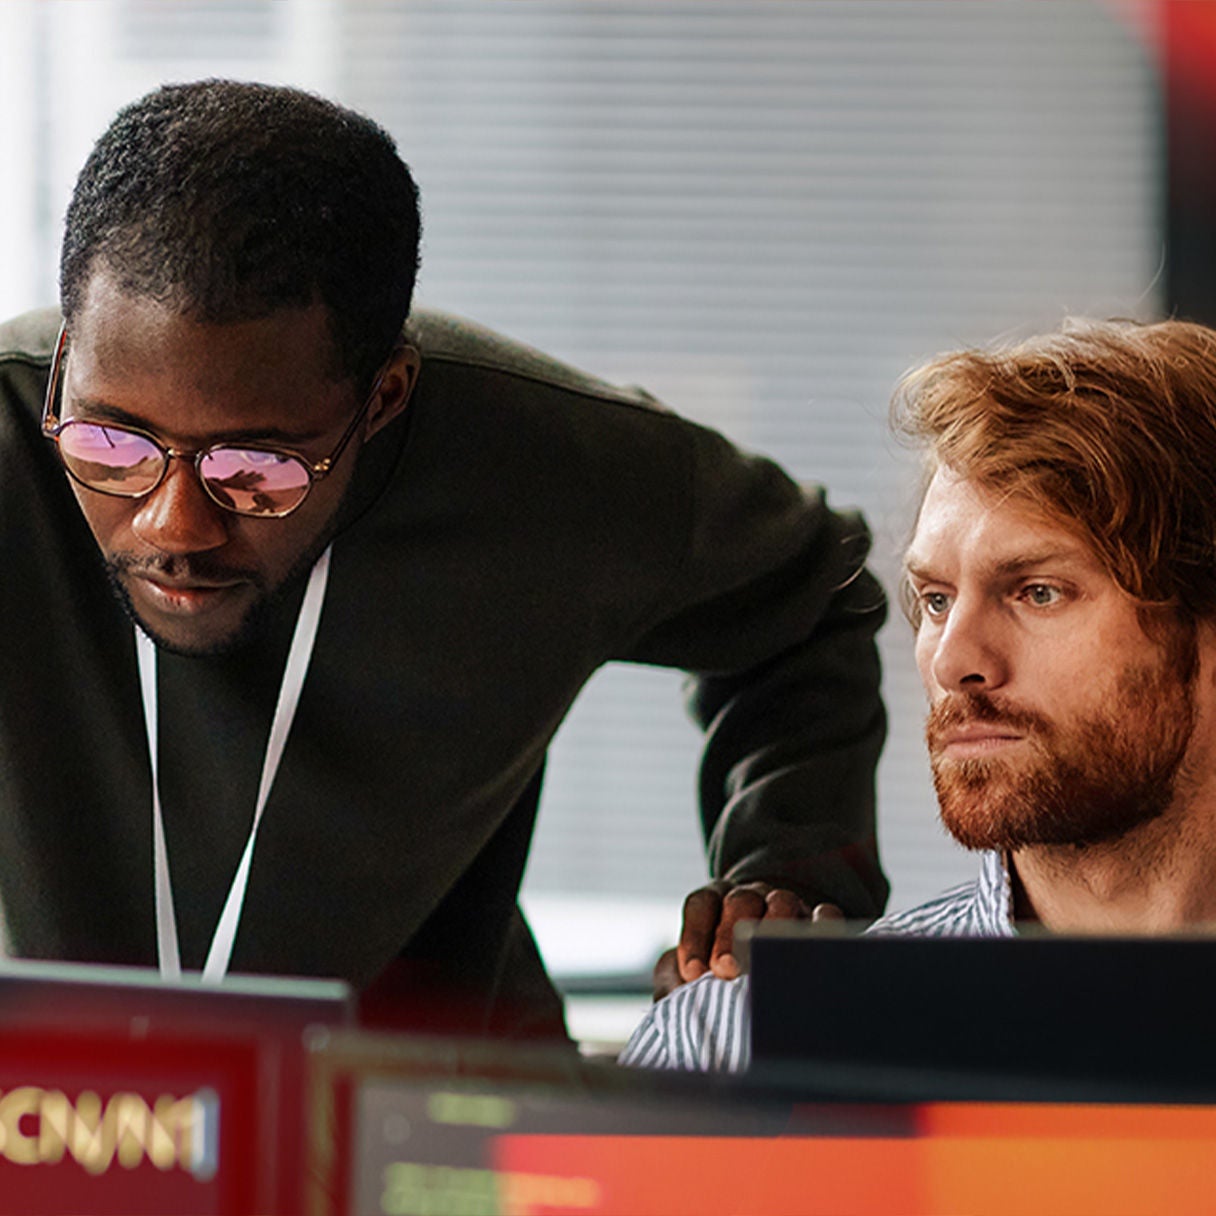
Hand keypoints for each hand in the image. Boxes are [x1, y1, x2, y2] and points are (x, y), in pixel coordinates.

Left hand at [651, 882, 844, 997]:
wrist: (769, 956)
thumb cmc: (720, 970)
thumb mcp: (693, 970)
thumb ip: (674, 981)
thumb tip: (673, 1001)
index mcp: (715, 901)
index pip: (701, 906)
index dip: (695, 936)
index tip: (693, 972)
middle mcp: (750, 897)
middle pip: (738, 902)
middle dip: (730, 935)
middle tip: (725, 970)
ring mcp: (787, 903)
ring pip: (781, 902)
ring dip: (773, 930)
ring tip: (768, 963)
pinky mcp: (820, 918)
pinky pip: (825, 914)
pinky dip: (822, 927)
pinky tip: (815, 947)